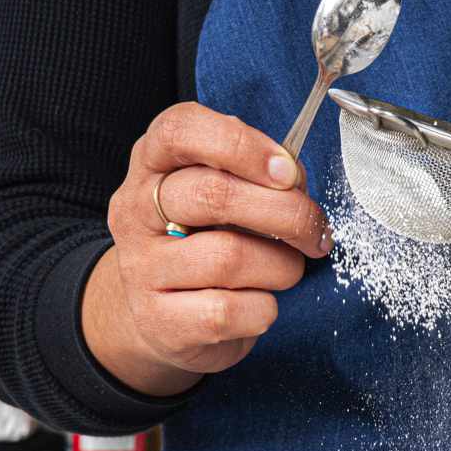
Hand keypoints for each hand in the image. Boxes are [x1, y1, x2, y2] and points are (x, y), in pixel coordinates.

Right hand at [82, 103, 331, 397]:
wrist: (156, 319)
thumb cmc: (203, 243)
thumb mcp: (219, 195)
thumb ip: (253, 175)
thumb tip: (293, 178)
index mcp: (152, 163)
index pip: (180, 130)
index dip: (242, 145)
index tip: (288, 172)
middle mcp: (136, 210)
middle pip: (213, 194)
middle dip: (285, 212)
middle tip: (314, 230)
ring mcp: (141, 267)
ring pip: (229, 258)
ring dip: (281, 266)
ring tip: (287, 270)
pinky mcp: (158, 320)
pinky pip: (227, 312)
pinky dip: (262, 310)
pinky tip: (259, 305)